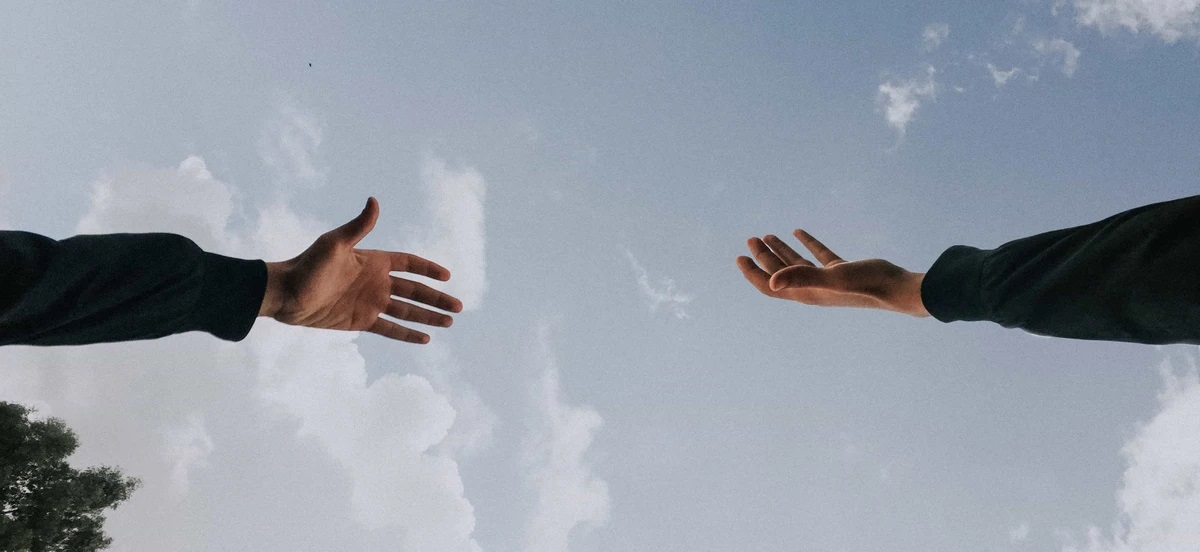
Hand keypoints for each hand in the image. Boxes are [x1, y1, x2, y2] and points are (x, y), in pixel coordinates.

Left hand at [258, 197, 463, 342]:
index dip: (428, 269)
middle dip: (437, 298)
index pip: (409, 264)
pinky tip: (425, 338)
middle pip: (415, 290)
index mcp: (374, 261)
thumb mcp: (334, 243)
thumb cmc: (308, 265)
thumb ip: (358, 226)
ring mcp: (370, 303)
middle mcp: (376, 282)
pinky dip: (407, 334)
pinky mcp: (361, 321)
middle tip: (459, 307)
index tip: (447, 276)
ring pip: (408, 311)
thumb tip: (374, 200)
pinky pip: (390, 329)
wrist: (286, 294)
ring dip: (428, 316)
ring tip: (449, 323)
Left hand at [736, 229, 929, 317]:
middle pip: (779, 273)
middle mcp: (813, 289)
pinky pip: (818, 256)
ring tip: (767, 235)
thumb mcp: (831, 278)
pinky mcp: (841, 271)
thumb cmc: (866, 284)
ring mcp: (827, 280)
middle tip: (750, 239)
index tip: (739, 257)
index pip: (769, 286)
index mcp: (805, 293)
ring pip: (796, 264)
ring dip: (781, 250)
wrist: (898, 289)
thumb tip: (772, 284)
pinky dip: (807, 243)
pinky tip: (799, 231)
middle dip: (763, 257)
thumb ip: (801, 278)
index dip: (752, 273)